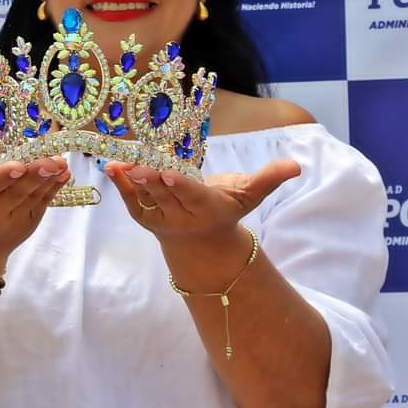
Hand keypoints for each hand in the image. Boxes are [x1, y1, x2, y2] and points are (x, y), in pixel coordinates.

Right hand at [0, 122, 69, 262]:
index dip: (3, 178)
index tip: (20, 166)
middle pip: (14, 193)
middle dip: (34, 176)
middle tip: (52, 158)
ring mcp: (11, 225)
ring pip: (31, 199)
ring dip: (48, 181)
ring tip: (61, 161)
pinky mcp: (27, 226)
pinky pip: (42, 205)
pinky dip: (54, 189)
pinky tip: (64, 172)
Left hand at [104, 158, 301, 241]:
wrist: (200, 242)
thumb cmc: (226, 209)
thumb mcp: (249, 195)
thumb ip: (269, 178)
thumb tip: (297, 165)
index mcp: (207, 208)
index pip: (192, 195)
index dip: (180, 184)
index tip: (167, 172)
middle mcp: (181, 215)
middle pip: (165, 196)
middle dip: (152, 181)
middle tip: (139, 166)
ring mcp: (160, 217)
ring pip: (145, 199)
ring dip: (132, 183)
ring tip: (120, 164)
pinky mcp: (144, 216)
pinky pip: (131, 201)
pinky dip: (121, 185)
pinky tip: (111, 167)